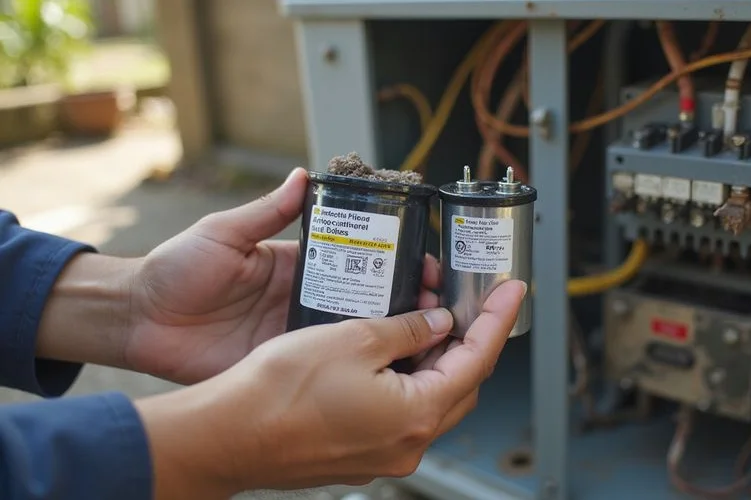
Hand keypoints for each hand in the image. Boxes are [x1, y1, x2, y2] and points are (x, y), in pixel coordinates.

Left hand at [124, 168, 440, 384]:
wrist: (139, 320)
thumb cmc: (176, 270)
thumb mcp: (224, 233)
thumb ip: (265, 211)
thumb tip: (303, 176)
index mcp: (298, 264)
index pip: (359, 259)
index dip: (395, 261)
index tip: (426, 260)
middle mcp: (305, 298)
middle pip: (369, 298)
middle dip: (408, 298)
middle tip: (439, 299)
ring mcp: (297, 334)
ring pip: (356, 334)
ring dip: (392, 332)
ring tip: (430, 331)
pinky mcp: (283, 363)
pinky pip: (326, 366)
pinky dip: (358, 366)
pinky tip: (388, 366)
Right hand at [135, 279, 526, 498]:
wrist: (227, 435)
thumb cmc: (279, 393)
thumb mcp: (355, 340)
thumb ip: (407, 329)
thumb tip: (436, 324)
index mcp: (417, 415)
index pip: (478, 359)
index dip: (498, 319)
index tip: (513, 291)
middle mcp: (407, 443)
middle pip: (459, 382)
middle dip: (467, 337)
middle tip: (464, 297)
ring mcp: (383, 452)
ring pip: (429, 395)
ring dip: (433, 355)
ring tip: (424, 311)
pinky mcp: (360, 450)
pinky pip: (400, 409)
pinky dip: (407, 375)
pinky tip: (392, 345)